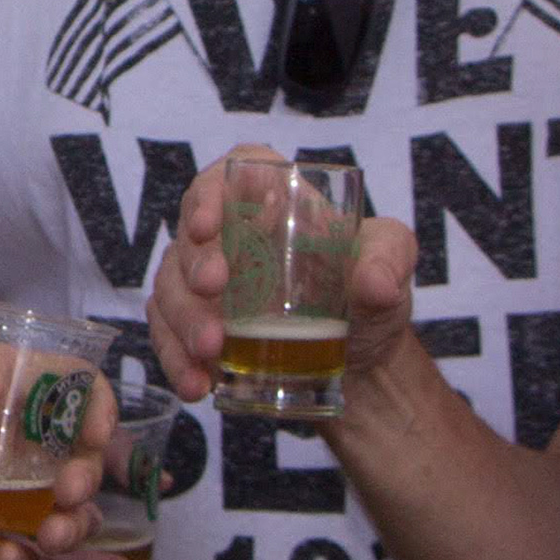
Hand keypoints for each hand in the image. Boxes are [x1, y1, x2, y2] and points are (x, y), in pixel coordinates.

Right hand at [146, 149, 421, 404]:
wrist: (361, 364)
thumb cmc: (370, 297)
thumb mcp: (393, 267)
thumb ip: (390, 262)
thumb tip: (374, 284)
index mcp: (276, 203)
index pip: (232, 175)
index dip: (210, 193)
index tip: (208, 225)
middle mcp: (233, 237)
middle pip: (191, 235)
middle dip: (194, 263)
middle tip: (214, 290)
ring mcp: (206, 284)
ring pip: (169, 286)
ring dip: (182, 319)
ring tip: (210, 352)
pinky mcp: (196, 326)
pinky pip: (166, 334)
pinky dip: (175, 359)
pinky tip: (196, 384)